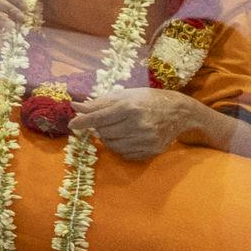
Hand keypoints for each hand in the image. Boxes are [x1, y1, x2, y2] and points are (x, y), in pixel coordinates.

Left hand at [70, 89, 199, 160]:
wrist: (179, 111)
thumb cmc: (147, 99)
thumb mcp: (124, 95)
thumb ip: (99, 103)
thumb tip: (75, 106)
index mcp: (130, 107)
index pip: (99, 117)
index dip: (83, 122)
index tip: (72, 125)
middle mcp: (138, 124)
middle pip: (104, 133)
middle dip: (99, 128)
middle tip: (105, 122)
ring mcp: (146, 139)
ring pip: (112, 146)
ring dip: (108, 139)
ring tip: (116, 129)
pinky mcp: (151, 151)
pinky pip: (124, 154)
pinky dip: (120, 147)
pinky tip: (126, 137)